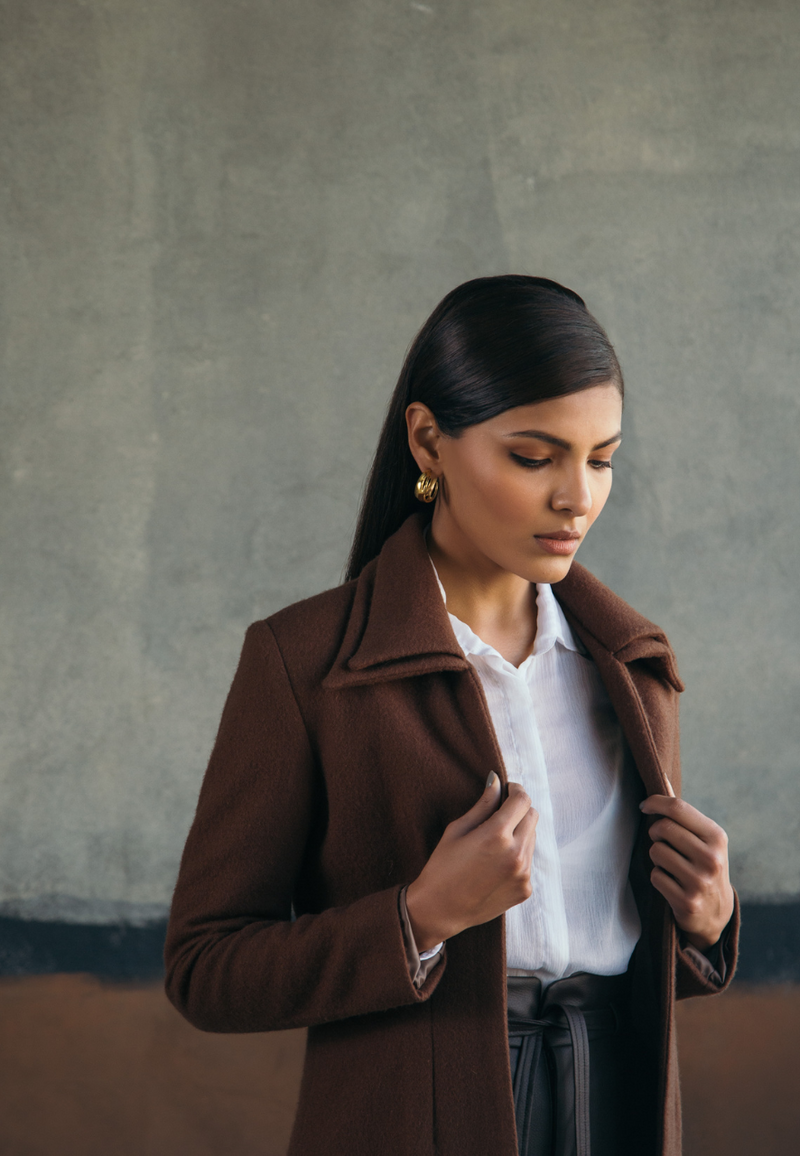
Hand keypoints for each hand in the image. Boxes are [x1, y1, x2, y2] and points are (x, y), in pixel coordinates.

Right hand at [405, 775, 537, 951]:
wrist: (440, 909)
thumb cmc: (442, 866)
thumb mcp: (458, 830)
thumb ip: (483, 804)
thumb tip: (497, 781)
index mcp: (497, 835)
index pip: (522, 800)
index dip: (515, 790)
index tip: (507, 790)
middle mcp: (516, 854)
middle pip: (532, 816)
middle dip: (519, 809)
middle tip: (501, 812)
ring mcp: (523, 874)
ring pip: (532, 838)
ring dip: (519, 832)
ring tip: (495, 841)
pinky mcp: (525, 890)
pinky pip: (528, 862)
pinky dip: (518, 855)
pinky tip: (496, 862)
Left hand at [640, 794, 733, 950]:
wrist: (716, 912)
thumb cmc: (703, 864)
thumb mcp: (703, 838)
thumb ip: (682, 812)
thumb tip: (661, 777)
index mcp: (716, 837)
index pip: (678, 808)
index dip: (655, 802)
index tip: (644, 806)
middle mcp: (712, 858)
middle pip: (663, 828)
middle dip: (655, 832)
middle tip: (660, 839)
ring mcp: (700, 881)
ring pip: (656, 852)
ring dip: (656, 857)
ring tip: (670, 864)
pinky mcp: (687, 901)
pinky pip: (655, 876)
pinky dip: (658, 877)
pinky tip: (672, 883)